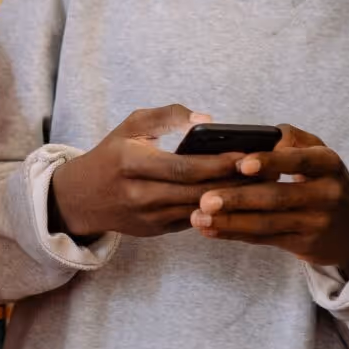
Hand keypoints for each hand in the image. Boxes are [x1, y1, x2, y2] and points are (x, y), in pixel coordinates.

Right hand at [47, 105, 268, 240]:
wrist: (80, 199)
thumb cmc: (112, 154)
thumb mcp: (132, 125)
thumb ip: (168, 116)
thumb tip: (207, 120)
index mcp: (130, 163)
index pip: (182, 167)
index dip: (217, 163)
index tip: (247, 154)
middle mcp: (138, 195)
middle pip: (196, 192)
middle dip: (233, 182)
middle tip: (267, 171)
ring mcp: (147, 218)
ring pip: (199, 209)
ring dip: (231, 199)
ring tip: (262, 186)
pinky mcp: (156, 231)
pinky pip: (193, 220)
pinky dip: (218, 210)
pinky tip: (241, 199)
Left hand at [188, 127, 348, 274]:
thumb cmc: (327, 180)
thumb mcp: (320, 154)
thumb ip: (292, 139)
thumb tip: (261, 136)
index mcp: (328, 163)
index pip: (299, 160)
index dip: (271, 162)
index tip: (241, 163)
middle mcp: (326, 193)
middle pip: (277, 196)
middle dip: (238, 198)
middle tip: (205, 198)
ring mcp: (316, 222)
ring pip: (267, 223)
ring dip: (230, 221)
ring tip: (199, 217)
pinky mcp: (305, 245)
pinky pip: (265, 239)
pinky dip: (236, 234)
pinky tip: (211, 230)